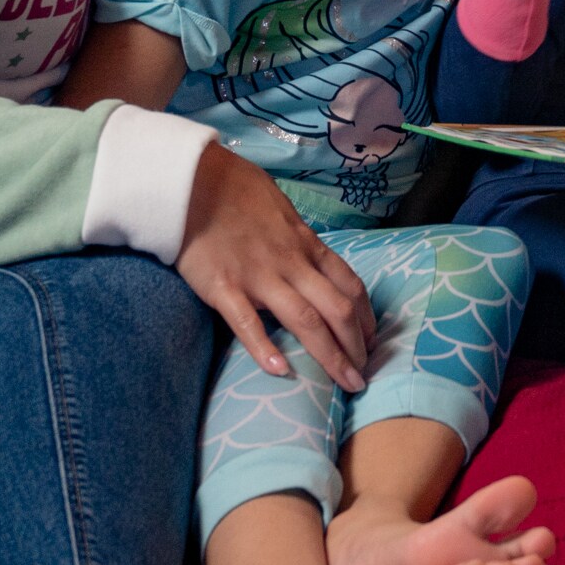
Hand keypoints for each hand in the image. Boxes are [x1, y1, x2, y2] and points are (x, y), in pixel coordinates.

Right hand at [175, 146, 374, 388]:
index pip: (349, 285)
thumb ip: (296, 238)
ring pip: (306, 320)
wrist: (192, 180)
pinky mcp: (223, 286)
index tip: (372, 342)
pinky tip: (280, 371)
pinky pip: (247, 322)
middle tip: (364, 379)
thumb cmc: (235, 189)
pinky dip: (264, 348)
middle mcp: (291, 263)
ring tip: (347, 384)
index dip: (366, 318)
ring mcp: (258, 276)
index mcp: (305, 245)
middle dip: (356, 347)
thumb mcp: (280, 209)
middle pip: (337, 309)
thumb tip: (309, 255)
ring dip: (331, 355)